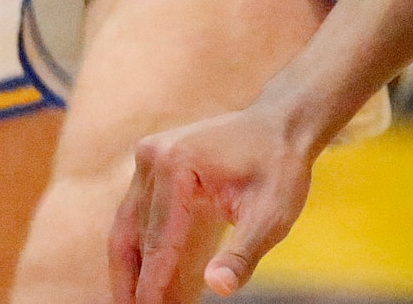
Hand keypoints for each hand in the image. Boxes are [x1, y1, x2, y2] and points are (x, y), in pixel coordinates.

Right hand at [109, 104, 313, 303]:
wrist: (284, 124)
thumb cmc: (281, 168)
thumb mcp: (272, 213)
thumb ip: (243, 253)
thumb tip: (218, 287)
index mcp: (178, 164)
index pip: (158, 241)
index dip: (153, 286)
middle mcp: (155, 156)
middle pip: (132, 237)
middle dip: (134, 283)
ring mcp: (150, 158)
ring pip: (128, 229)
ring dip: (133, 271)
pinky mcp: (152, 165)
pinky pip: (141, 216)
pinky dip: (145, 250)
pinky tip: (155, 282)